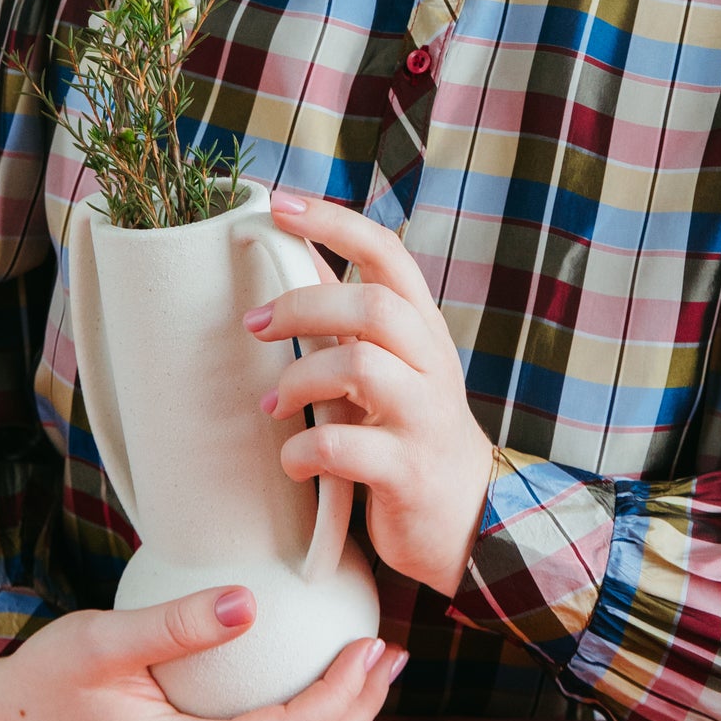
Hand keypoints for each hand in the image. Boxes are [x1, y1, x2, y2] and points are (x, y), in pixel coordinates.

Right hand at [0, 586, 404, 720]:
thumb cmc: (49, 676)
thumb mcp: (102, 640)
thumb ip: (174, 625)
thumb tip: (247, 601)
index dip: (339, 696)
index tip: (369, 644)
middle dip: (358, 711)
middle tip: (392, 652)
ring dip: (340, 720)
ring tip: (372, 666)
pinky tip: (318, 677)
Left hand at [250, 190, 496, 597]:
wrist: (466, 516)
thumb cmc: (412, 428)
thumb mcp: (390, 362)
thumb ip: (349, 314)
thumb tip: (297, 252)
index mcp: (422, 327)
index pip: (386, 252)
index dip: (334, 221)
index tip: (279, 205)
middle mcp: (431, 362)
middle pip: (371, 305)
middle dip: (302, 306)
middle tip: (254, 324)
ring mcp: (424, 416)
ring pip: (360, 367)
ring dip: (298, 381)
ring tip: (272, 406)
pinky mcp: (408, 472)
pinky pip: (344, 448)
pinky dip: (302, 452)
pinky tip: (293, 461)